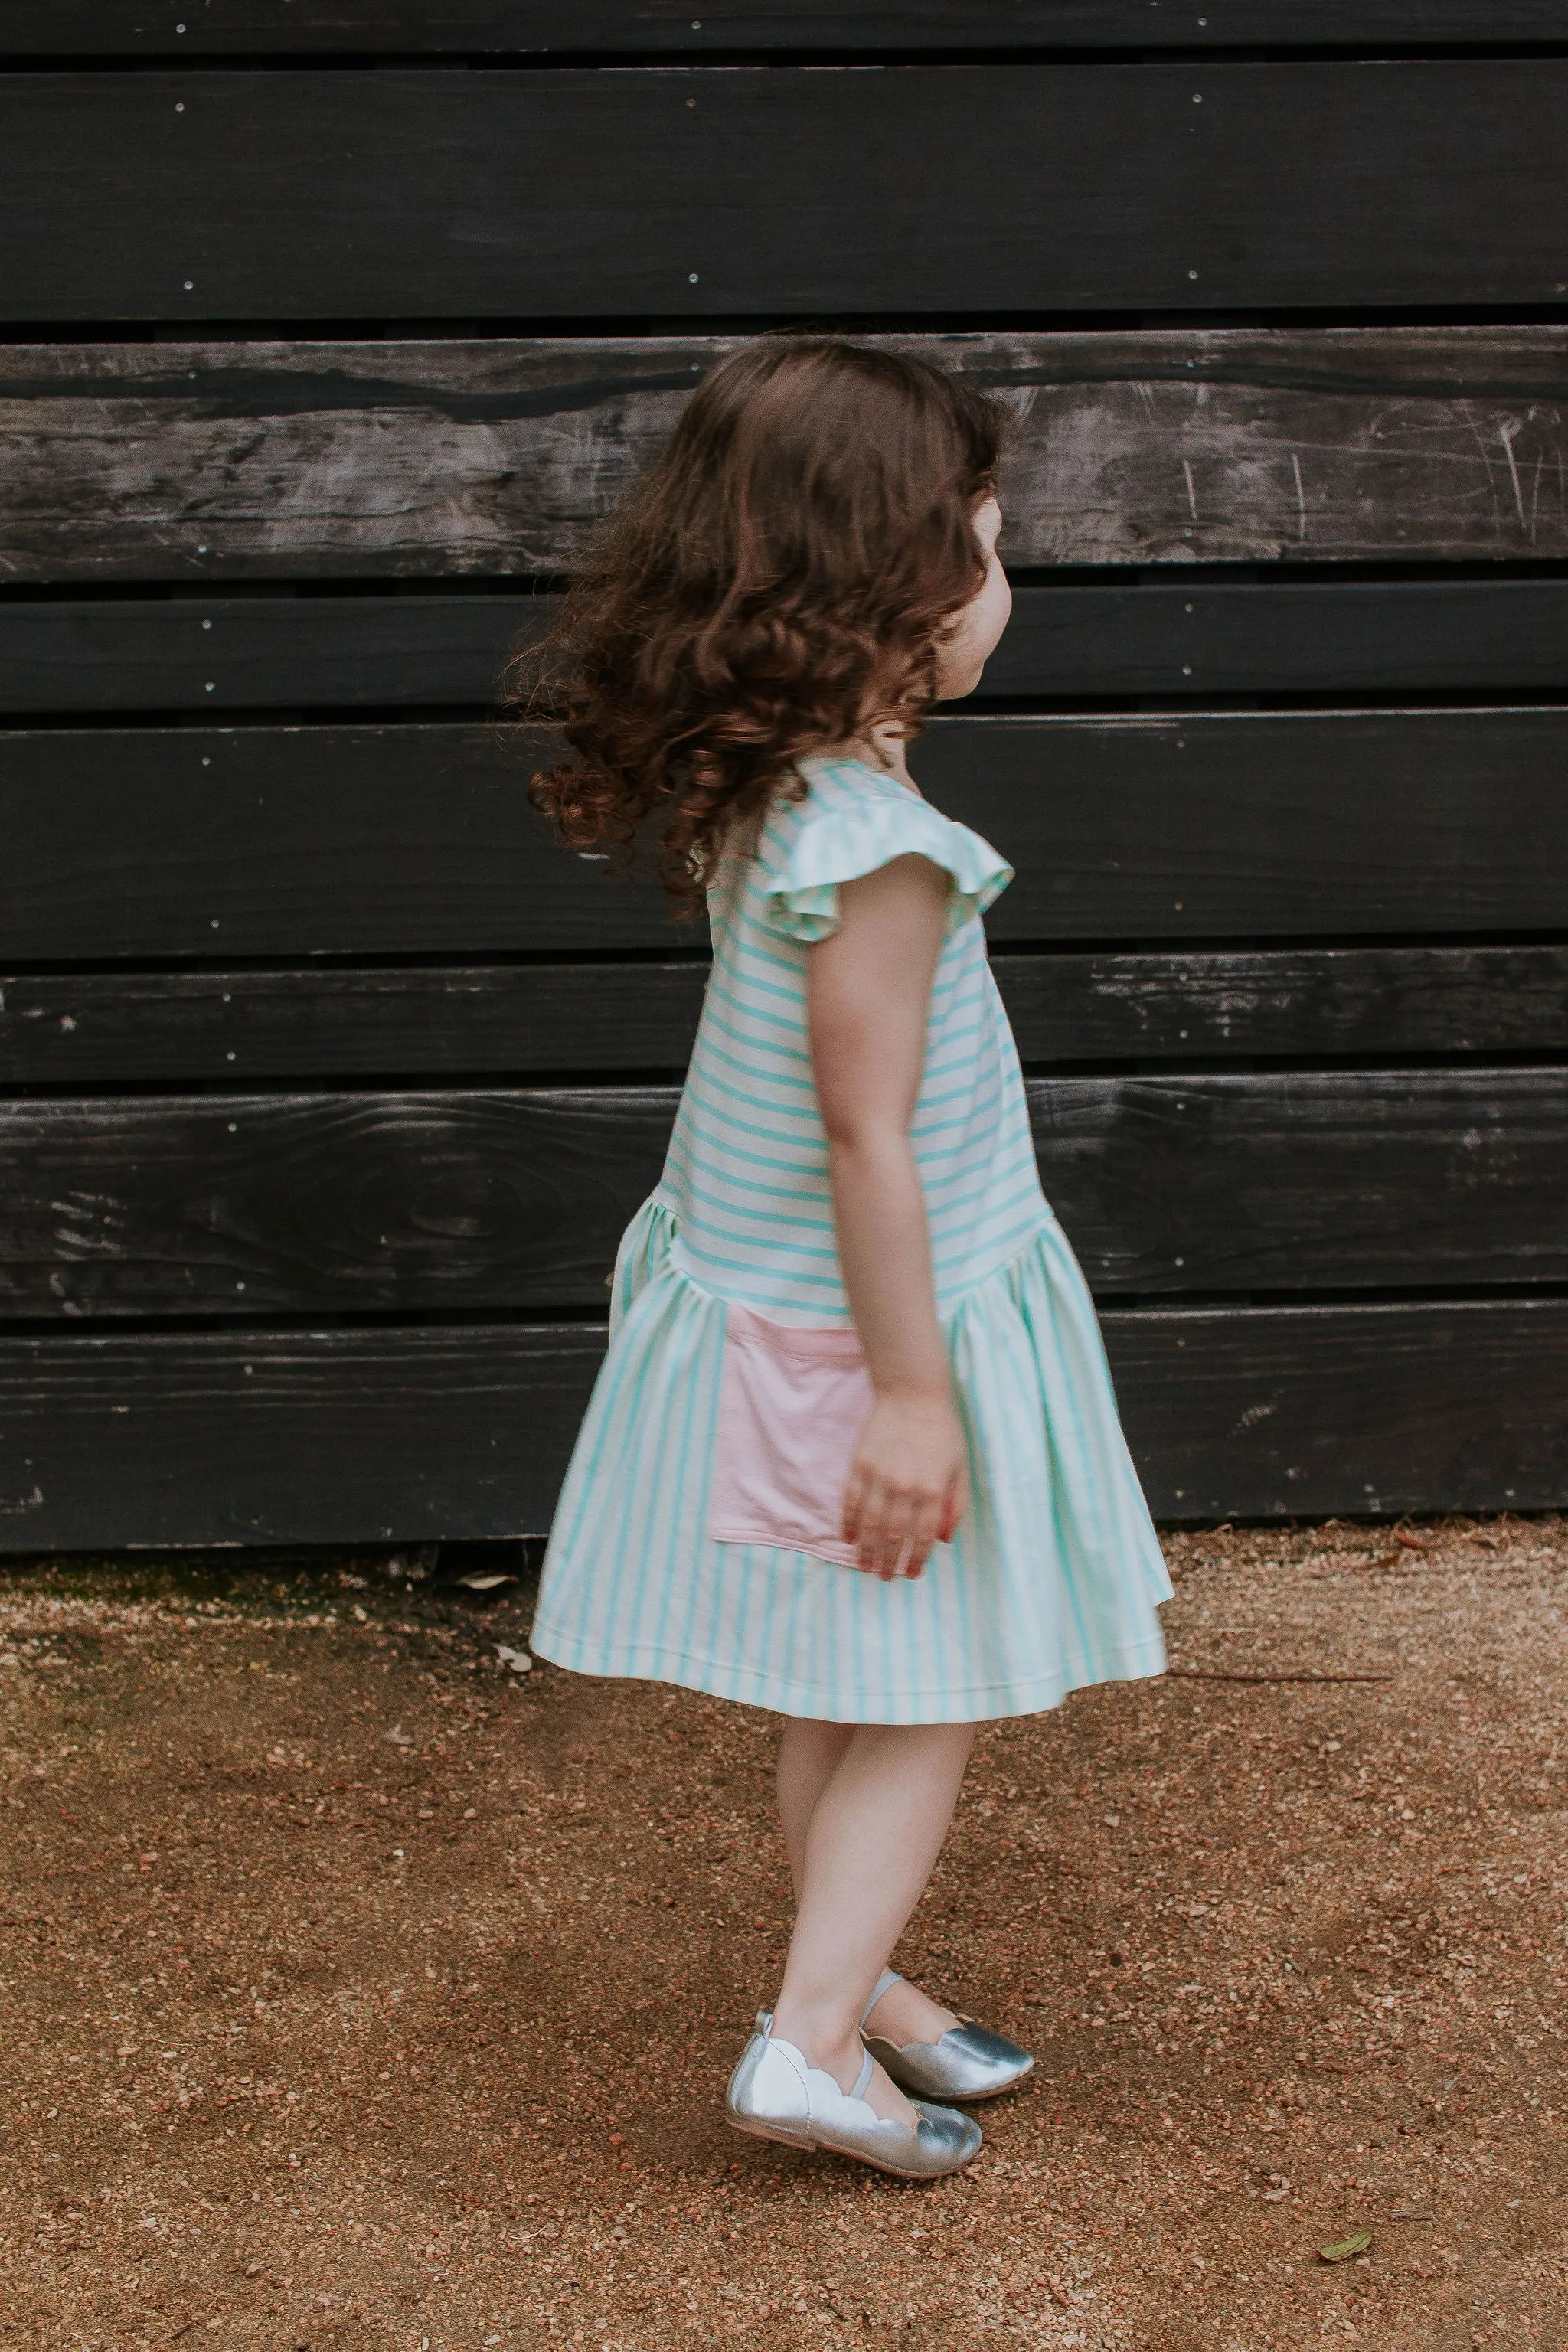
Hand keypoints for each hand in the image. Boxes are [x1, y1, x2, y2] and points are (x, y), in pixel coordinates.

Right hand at [841, 1391, 968, 1580]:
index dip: (917, 1560)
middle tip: (885, 1578)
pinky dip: (849, 1523)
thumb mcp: (960, 1467)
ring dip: (867, 1551)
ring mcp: (880, 1476)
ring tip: (865, 1567)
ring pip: (870, 1525)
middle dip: (889, 1562)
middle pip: (894, 1536)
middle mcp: (906, 1487)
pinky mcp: (860, 1465)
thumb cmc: (942, 1431)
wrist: (912, 1393)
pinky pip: (851, 1501)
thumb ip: (956, 1505)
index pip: (924, 1537)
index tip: (911, 1575)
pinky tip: (849, 1538)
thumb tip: (946, 1540)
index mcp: (933, 1490)